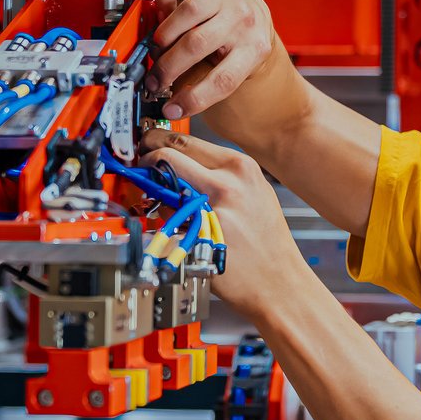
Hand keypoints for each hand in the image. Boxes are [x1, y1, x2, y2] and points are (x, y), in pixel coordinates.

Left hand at [140, 129, 300, 320]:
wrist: (278, 279)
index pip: (184, 140)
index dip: (158, 141)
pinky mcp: (197, 237)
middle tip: (141, 168)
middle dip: (146, 160)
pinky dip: (163, 220)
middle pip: (166, 155)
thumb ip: (220, 174)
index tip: (149, 145)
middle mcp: (227, 183)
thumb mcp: (254, 193)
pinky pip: (165, 220)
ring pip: (161, 187)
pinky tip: (177, 229)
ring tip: (164, 202)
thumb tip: (180, 163)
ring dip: (153, 192)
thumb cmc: (267, 240)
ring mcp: (211, 209)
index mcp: (241, 167)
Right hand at [147, 0, 276, 119]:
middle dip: (168, 68)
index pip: (224, 80)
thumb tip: (174, 101)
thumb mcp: (238, 62)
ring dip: (164, 35)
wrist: (254, 4)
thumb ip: (211, 77)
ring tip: (160, 46)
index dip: (194, 98)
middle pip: (197, 46)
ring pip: (185, 14)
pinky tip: (165, 12)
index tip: (172, 110)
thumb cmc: (241, 38)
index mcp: (254, 48)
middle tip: (155, 79)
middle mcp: (242, 19)